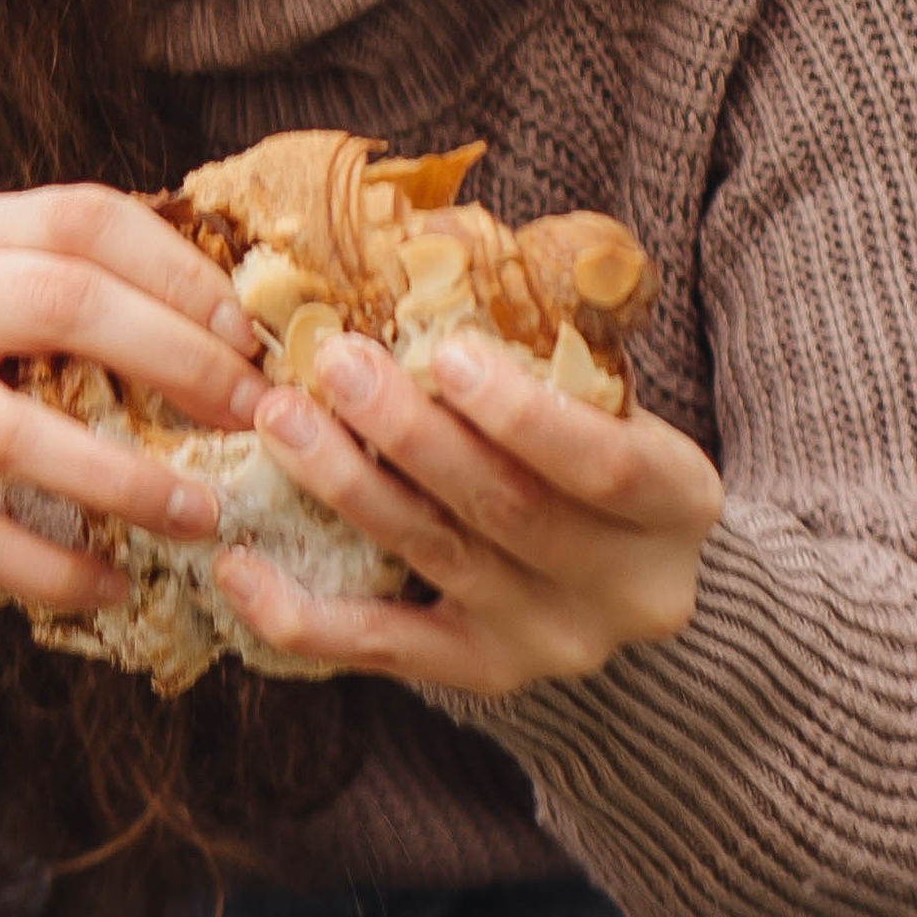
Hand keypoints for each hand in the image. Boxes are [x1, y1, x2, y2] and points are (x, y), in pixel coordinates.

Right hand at [0, 185, 273, 614]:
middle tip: (254, 417)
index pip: (82, 219)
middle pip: (60, 303)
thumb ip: (89, 297)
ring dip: (125, 480)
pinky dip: (53, 567)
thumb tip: (246, 333)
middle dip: (177, 360)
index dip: (180, 272)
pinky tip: (112, 584)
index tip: (250, 338)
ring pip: (14, 431)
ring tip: (202, 515)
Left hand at [213, 328, 722, 694]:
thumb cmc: (605, 454)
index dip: (525, 415)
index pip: (606, 466)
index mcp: (678, 505)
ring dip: (346, 486)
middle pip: (504, 509)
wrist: (634, 582)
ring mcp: (549, 642)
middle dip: (409, 433)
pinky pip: (379, 648)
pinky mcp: (478, 675)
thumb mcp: (616, 401)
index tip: (452, 352)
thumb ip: (548, 347)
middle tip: (331, 362)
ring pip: (432, 558)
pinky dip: (300, 613)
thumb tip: (424, 241)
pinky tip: (237, 564)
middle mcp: (624, 590)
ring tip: (279, 420)